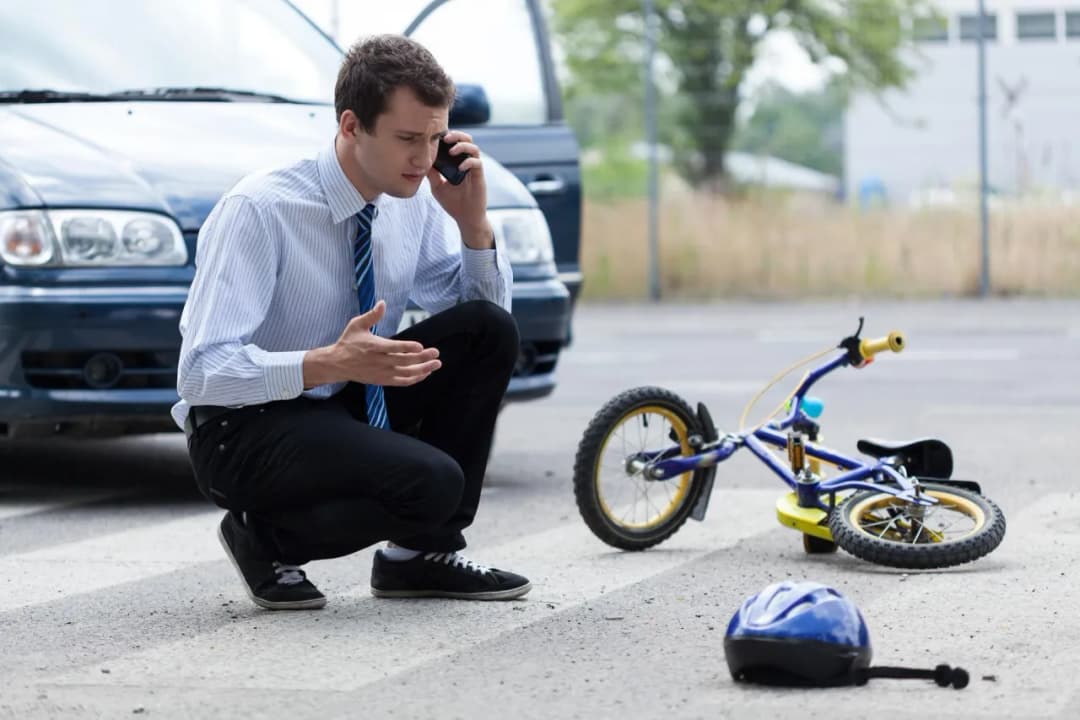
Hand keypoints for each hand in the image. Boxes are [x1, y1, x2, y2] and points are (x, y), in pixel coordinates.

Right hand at [303, 301, 440, 387]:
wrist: (337, 364)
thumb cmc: (348, 342)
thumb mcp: (357, 325)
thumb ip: (372, 315)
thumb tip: (383, 303)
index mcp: (373, 346)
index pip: (393, 348)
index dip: (407, 348)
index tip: (421, 346)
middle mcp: (378, 361)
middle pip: (404, 361)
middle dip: (422, 358)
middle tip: (436, 353)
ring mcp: (381, 373)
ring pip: (405, 373)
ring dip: (423, 369)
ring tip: (436, 364)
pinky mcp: (382, 380)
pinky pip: (401, 382)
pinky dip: (414, 379)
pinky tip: (425, 373)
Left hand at [427, 130, 492, 248]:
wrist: (466, 218)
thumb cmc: (453, 203)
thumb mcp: (437, 187)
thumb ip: (432, 174)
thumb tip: (421, 162)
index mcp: (457, 162)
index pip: (455, 143)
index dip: (448, 136)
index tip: (437, 136)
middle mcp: (467, 163)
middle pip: (467, 140)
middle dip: (457, 135)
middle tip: (446, 138)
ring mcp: (474, 170)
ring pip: (474, 148)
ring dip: (463, 146)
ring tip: (452, 151)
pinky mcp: (479, 177)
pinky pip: (477, 164)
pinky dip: (469, 162)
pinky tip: (460, 168)